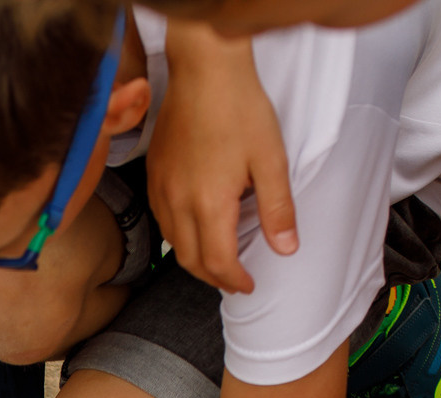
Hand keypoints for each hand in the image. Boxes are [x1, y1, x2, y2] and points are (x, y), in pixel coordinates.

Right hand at [149, 25, 295, 293]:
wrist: (204, 70)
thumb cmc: (238, 108)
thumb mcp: (270, 160)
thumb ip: (278, 209)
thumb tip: (286, 248)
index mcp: (209, 203)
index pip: (217, 262)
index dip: (234, 280)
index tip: (248, 285)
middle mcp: (178, 201)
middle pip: (190, 260)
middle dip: (213, 277)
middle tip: (233, 281)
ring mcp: (161, 187)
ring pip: (172, 242)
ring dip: (194, 259)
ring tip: (215, 260)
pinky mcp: (154, 172)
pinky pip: (161, 218)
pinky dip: (178, 234)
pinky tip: (193, 227)